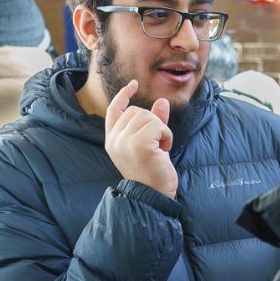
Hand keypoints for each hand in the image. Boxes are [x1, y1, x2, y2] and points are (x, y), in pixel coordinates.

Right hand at [105, 80, 177, 196]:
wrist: (153, 196)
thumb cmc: (152, 172)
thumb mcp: (150, 144)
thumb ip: (154, 122)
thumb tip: (161, 102)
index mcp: (112, 140)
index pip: (114, 110)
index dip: (123, 95)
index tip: (133, 84)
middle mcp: (114, 139)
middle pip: (137, 111)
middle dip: (153, 123)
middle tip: (157, 145)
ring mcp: (124, 141)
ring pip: (148, 116)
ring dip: (161, 130)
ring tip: (160, 149)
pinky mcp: (139, 144)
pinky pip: (158, 125)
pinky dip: (167, 135)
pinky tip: (164, 150)